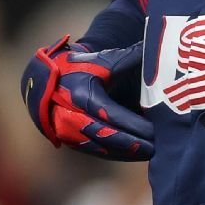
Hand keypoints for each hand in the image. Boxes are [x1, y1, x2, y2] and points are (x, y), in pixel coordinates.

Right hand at [21, 36, 153, 160]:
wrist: (47, 82)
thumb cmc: (80, 69)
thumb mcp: (103, 61)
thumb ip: (130, 58)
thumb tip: (155, 49)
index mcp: (83, 96)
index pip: (112, 115)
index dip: (134, 125)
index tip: (154, 131)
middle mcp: (73, 117)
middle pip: (108, 136)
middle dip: (134, 144)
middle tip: (157, 148)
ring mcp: (70, 132)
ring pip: (102, 148)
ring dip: (127, 153)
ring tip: (150, 154)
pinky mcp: (71, 141)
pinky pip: (96, 152)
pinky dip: (116, 154)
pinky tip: (134, 155)